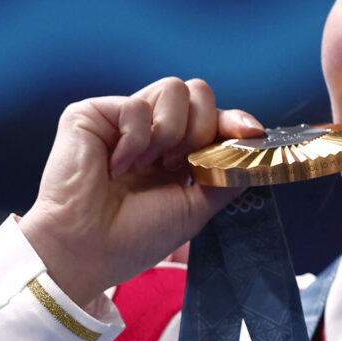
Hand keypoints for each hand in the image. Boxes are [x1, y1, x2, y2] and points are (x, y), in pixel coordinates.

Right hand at [19, 77, 262, 306]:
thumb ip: (225, 177)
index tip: (250, 132)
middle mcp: (149, 131)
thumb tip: (254, 152)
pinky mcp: (91, 115)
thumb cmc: (132, 237)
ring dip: (170, 132)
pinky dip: (134, 141)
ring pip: (173, 89)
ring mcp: (121, 120)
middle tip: (178, 164)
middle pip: (197, 92)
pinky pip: (135, 106)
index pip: (212, 117)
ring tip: (147, 165)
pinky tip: (116, 168)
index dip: (233, 120)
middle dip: (201, 127)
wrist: (88, 251)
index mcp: (173, 153)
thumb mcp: (194, 208)